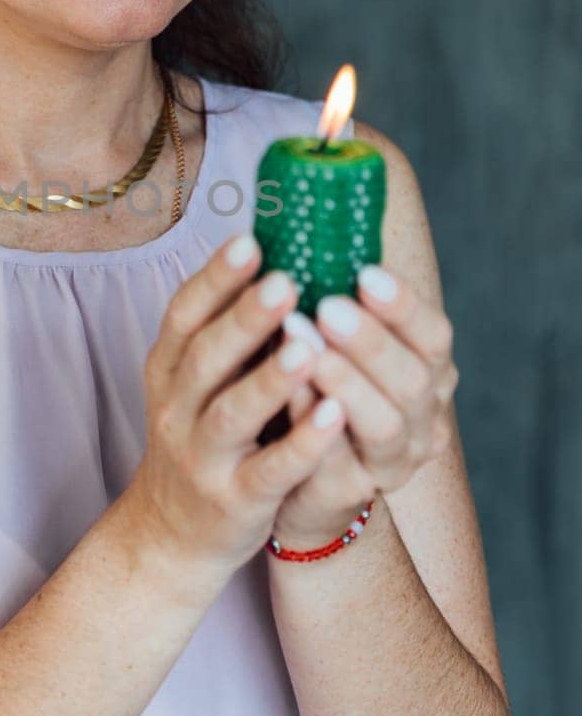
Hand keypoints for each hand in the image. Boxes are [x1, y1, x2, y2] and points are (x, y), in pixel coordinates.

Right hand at [126, 236, 351, 592]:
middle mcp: (177, 409)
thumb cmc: (200, 438)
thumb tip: (277, 253)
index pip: (183, 316)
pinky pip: (270, 471)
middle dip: (243, 317)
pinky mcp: (234, 501)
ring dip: (270, 379)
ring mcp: (202, 458)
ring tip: (308, 343)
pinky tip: (334, 415)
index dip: (214, 279)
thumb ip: (226, 332)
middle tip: (284, 279)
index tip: (250, 240)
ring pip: (232, 414)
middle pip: (205, 357)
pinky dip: (301, 444)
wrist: (170, 534)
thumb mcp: (195, 383)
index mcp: (168, 370)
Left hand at [271, 264, 458, 550]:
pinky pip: (333, 461)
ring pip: (384, 424)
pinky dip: (310, 425)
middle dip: (370, 340)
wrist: (291, 481)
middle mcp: (419, 417)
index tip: (365, 272)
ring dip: (345, 380)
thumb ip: (330, 299)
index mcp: (424, 371)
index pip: (432, 335)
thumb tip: (306, 222)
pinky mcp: (347, 493)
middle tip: (327, 305)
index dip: (402, 305)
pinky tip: (284, 393)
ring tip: (304, 346)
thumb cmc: (310, 391)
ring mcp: (388, 461)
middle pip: (413, 379)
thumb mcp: (331, 342)